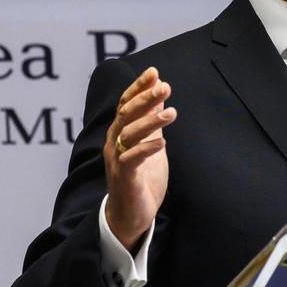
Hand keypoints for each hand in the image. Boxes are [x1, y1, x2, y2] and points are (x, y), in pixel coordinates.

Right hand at [104, 67, 176, 252]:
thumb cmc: (140, 177)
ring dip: (150, 122)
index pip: (126, 102)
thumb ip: (152, 120)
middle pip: (126, 114)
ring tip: (172, 113)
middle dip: (145, 98)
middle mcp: (114, 142)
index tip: (154, 72)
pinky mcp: (124, 178)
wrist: (130, 214)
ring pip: (129, 134)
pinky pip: (132, 160)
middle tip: (165, 87)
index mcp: (120, 131)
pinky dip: (146, 149)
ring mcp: (117, 160)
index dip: (138, 86)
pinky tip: (162, 143)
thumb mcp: (150, 142)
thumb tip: (161, 94)